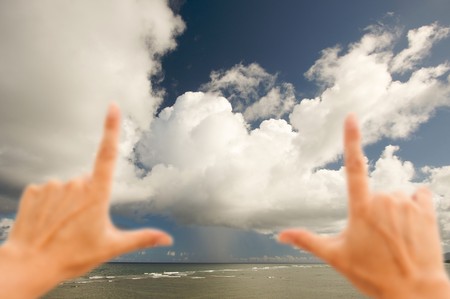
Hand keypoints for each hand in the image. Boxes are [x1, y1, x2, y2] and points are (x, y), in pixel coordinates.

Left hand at [0, 104, 171, 298]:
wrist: (29, 266)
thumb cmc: (72, 257)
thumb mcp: (112, 247)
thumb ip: (142, 238)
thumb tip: (167, 239)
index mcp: (96, 194)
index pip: (107, 154)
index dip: (111, 128)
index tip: (113, 106)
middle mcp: (75, 184)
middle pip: (88, 181)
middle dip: (88, 197)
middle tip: (81, 224)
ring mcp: (53, 186)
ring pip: (68, 187)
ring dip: (68, 201)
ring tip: (62, 226)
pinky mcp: (34, 190)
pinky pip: (48, 191)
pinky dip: (49, 203)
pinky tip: (47, 221)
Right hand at [279, 114, 449, 298]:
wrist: (414, 292)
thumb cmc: (374, 275)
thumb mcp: (335, 256)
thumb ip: (306, 240)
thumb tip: (281, 235)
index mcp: (361, 208)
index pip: (353, 165)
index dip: (351, 138)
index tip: (351, 117)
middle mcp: (384, 200)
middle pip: (374, 193)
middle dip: (373, 210)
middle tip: (376, 238)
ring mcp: (406, 203)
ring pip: (395, 196)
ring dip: (394, 210)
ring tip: (395, 237)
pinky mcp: (426, 209)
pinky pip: (418, 194)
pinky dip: (414, 205)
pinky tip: (411, 225)